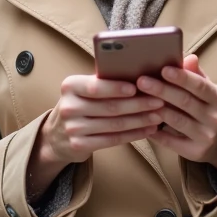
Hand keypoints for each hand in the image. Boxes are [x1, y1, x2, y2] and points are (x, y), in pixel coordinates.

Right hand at [28, 75, 164, 197]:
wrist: (56, 136)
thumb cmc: (80, 105)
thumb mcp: (83, 90)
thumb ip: (103, 81)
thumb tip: (137, 71)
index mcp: (71, 86)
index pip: (96, 87)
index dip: (117, 88)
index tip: (138, 86)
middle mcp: (69, 107)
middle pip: (110, 106)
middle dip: (138, 104)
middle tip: (159, 101)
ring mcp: (73, 128)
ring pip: (114, 124)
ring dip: (140, 120)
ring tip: (158, 116)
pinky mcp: (80, 145)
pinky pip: (112, 140)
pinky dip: (133, 135)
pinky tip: (147, 130)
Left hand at [139, 55, 216, 173]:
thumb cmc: (205, 107)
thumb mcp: (205, 89)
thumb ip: (195, 74)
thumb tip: (189, 57)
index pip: (199, 85)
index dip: (182, 78)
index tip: (163, 69)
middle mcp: (215, 117)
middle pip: (185, 102)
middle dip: (162, 90)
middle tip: (141, 81)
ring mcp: (206, 136)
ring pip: (177, 121)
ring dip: (156, 109)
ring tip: (138, 99)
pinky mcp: (195, 152)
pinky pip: (170, 141)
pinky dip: (155, 132)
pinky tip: (141, 121)